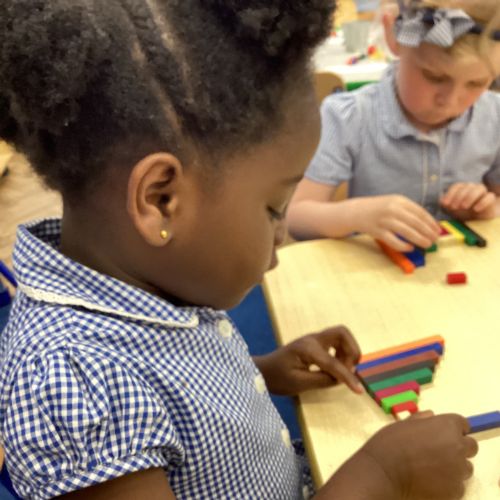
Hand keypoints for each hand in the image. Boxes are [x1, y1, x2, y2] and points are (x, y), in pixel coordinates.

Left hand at [254, 326, 362, 395]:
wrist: (263, 371)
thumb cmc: (277, 378)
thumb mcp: (299, 384)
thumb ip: (322, 380)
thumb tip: (342, 379)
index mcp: (307, 349)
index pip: (333, 362)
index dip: (348, 377)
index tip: (359, 391)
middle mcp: (313, 339)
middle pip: (342, 332)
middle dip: (352, 350)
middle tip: (350, 369)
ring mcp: (314, 339)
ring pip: (341, 335)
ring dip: (348, 351)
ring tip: (344, 370)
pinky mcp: (315, 344)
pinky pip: (335, 342)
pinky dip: (342, 352)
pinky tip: (337, 367)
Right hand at [355, 195, 439, 251]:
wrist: (356, 212)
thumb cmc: (378, 208)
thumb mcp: (394, 203)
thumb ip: (409, 210)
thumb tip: (428, 223)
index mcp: (399, 201)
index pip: (420, 212)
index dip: (431, 222)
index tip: (438, 230)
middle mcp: (392, 209)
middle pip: (416, 222)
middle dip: (428, 232)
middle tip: (435, 240)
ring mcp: (384, 221)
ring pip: (407, 232)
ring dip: (420, 239)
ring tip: (427, 244)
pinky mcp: (377, 231)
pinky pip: (393, 241)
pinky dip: (403, 246)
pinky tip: (410, 248)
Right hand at [359, 413, 477, 499]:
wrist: (383, 472)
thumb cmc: (390, 442)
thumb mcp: (403, 424)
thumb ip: (421, 419)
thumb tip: (432, 415)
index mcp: (446, 425)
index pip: (462, 424)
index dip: (452, 428)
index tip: (441, 433)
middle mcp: (457, 446)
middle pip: (470, 446)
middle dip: (458, 447)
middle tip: (438, 451)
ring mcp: (458, 470)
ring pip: (465, 467)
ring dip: (454, 466)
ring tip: (432, 468)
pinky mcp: (455, 491)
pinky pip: (458, 486)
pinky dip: (448, 484)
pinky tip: (430, 481)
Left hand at [440, 183, 496, 219]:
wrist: (477, 219)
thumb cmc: (462, 212)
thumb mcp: (452, 209)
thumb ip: (446, 204)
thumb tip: (441, 201)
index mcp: (462, 188)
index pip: (456, 186)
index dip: (450, 194)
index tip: (444, 204)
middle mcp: (472, 188)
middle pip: (467, 186)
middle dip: (459, 197)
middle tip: (453, 207)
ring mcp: (483, 193)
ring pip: (479, 188)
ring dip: (470, 197)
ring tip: (463, 207)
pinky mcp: (490, 200)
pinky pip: (489, 197)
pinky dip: (483, 202)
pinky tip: (476, 209)